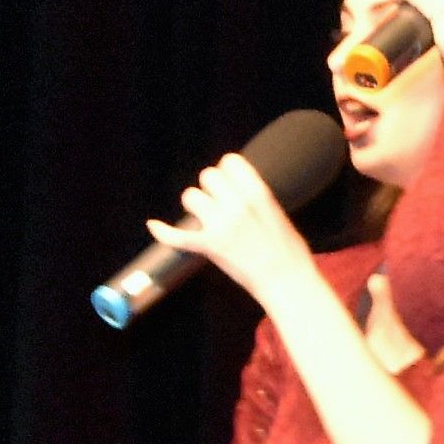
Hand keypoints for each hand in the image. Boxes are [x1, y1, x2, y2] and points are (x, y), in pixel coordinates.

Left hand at [149, 154, 314, 309]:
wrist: (287, 282)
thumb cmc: (289, 251)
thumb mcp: (278, 214)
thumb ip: (256, 199)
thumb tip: (237, 190)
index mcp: (258, 194)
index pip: (230, 161)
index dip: (227, 171)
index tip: (230, 183)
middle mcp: (237, 205)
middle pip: (208, 176)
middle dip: (211, 187)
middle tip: (219, 204)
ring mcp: (221, 226)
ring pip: (191, 197)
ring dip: (196, 205)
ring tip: (205, 218)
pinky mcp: (209, 247)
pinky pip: (176, 236)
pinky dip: (163, 231)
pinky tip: (153, 225)